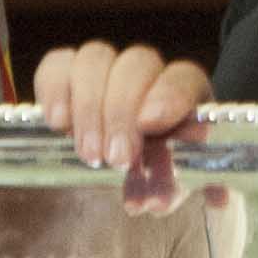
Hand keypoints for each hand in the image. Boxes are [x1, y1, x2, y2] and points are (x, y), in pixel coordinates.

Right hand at [32, 38, 210, 200]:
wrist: (131, 163)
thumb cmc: (160, 167)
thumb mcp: (177, 179)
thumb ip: (186, 183)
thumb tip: (202, 199)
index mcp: (183, 92)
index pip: (183, 77)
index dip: (169, 95)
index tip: (152, 124)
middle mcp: (146, 72)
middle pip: (135, 64)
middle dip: (122, 112)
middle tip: (116, 159)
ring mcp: (106, 69)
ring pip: (95, 59)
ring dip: (89, 108)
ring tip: (89, 154)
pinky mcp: (68, 75)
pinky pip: (57, 64)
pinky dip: (54, 89)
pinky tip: (57, 123)